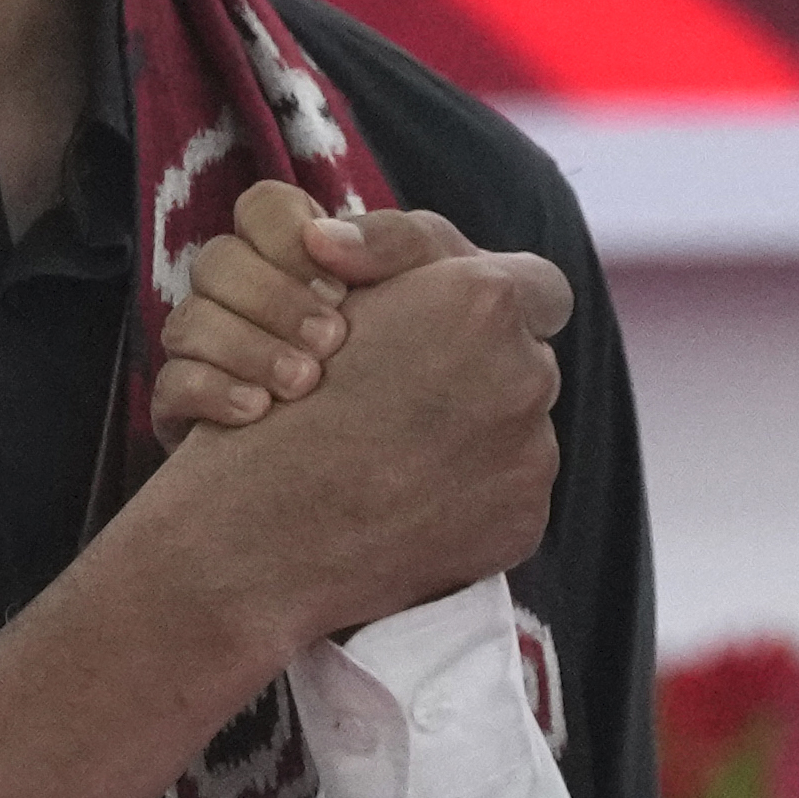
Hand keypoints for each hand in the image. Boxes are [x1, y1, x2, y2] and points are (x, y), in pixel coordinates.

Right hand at [139, 226, 574, 649]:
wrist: (259, 531)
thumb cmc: (280, 401)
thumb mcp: (339, 296)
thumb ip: (409, 266)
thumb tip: (453, 270)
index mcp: (484, 302)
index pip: (539, 287)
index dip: (502, 305)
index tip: (463, 326)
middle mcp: (526, 373)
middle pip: (528, 360)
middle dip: (482, 373)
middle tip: (413, 394)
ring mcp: (532, 454)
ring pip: (520, 429)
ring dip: (476, 434)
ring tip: (401, 452)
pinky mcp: (523, 520)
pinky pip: (509, 492)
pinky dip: (469, 493)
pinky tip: (408, 497)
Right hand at [153, 180, 478, 447]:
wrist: (433, 446)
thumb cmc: (435, 348)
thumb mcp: (438, 282)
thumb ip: (395, 242)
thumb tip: (321, 236)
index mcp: (295, 251)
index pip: (260, 207)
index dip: (286, 237)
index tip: (338, 287)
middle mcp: (242, 293)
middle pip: (217, 261)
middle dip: (272, 299)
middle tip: (331, 341)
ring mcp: (209, 348)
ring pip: (188, 321)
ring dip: (246, 347)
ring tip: (304, 383)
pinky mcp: (189, 409)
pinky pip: (171, 385)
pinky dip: (211, 392)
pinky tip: (258, 413)